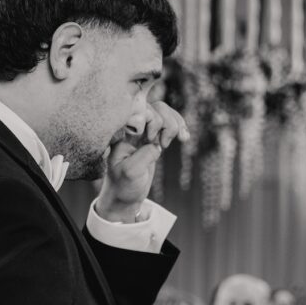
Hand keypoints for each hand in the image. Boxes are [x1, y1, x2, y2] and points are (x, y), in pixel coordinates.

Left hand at [95, 102, 187, 222]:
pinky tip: (184, 138)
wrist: (125, 196)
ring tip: (176, 141)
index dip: (150, 118)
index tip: (149, 138)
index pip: (138, 109)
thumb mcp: (132, 172)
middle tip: (162, 145)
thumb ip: (145, 154)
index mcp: (121, 132)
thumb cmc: (123, 185)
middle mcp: (131, 128)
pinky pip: (169, 122)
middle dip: (164, 123)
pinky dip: (180, 127)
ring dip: (174, 124)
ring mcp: (143, 131)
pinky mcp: (152, 138)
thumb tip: (157, 144)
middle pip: (154, 108)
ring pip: (163, 112)